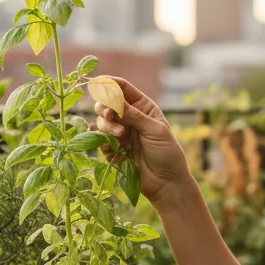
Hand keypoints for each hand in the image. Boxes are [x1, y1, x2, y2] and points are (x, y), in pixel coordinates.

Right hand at [91, 76, 195, 209]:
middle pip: (106, 103)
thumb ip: (135, 115)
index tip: (98, 82)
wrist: (166, 182)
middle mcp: (128, 118)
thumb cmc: (167, 153)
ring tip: (121, 136)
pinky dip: (98, 137)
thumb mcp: (155, 130)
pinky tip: (103, 138)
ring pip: (101, 121)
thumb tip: (115, 101)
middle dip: (105, 107)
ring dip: (107, 126)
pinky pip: (98, 139)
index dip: (110, 84)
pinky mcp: (111, 149)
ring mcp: (119, 133)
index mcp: (142, 107)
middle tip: (110, 115)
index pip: (122, 89)